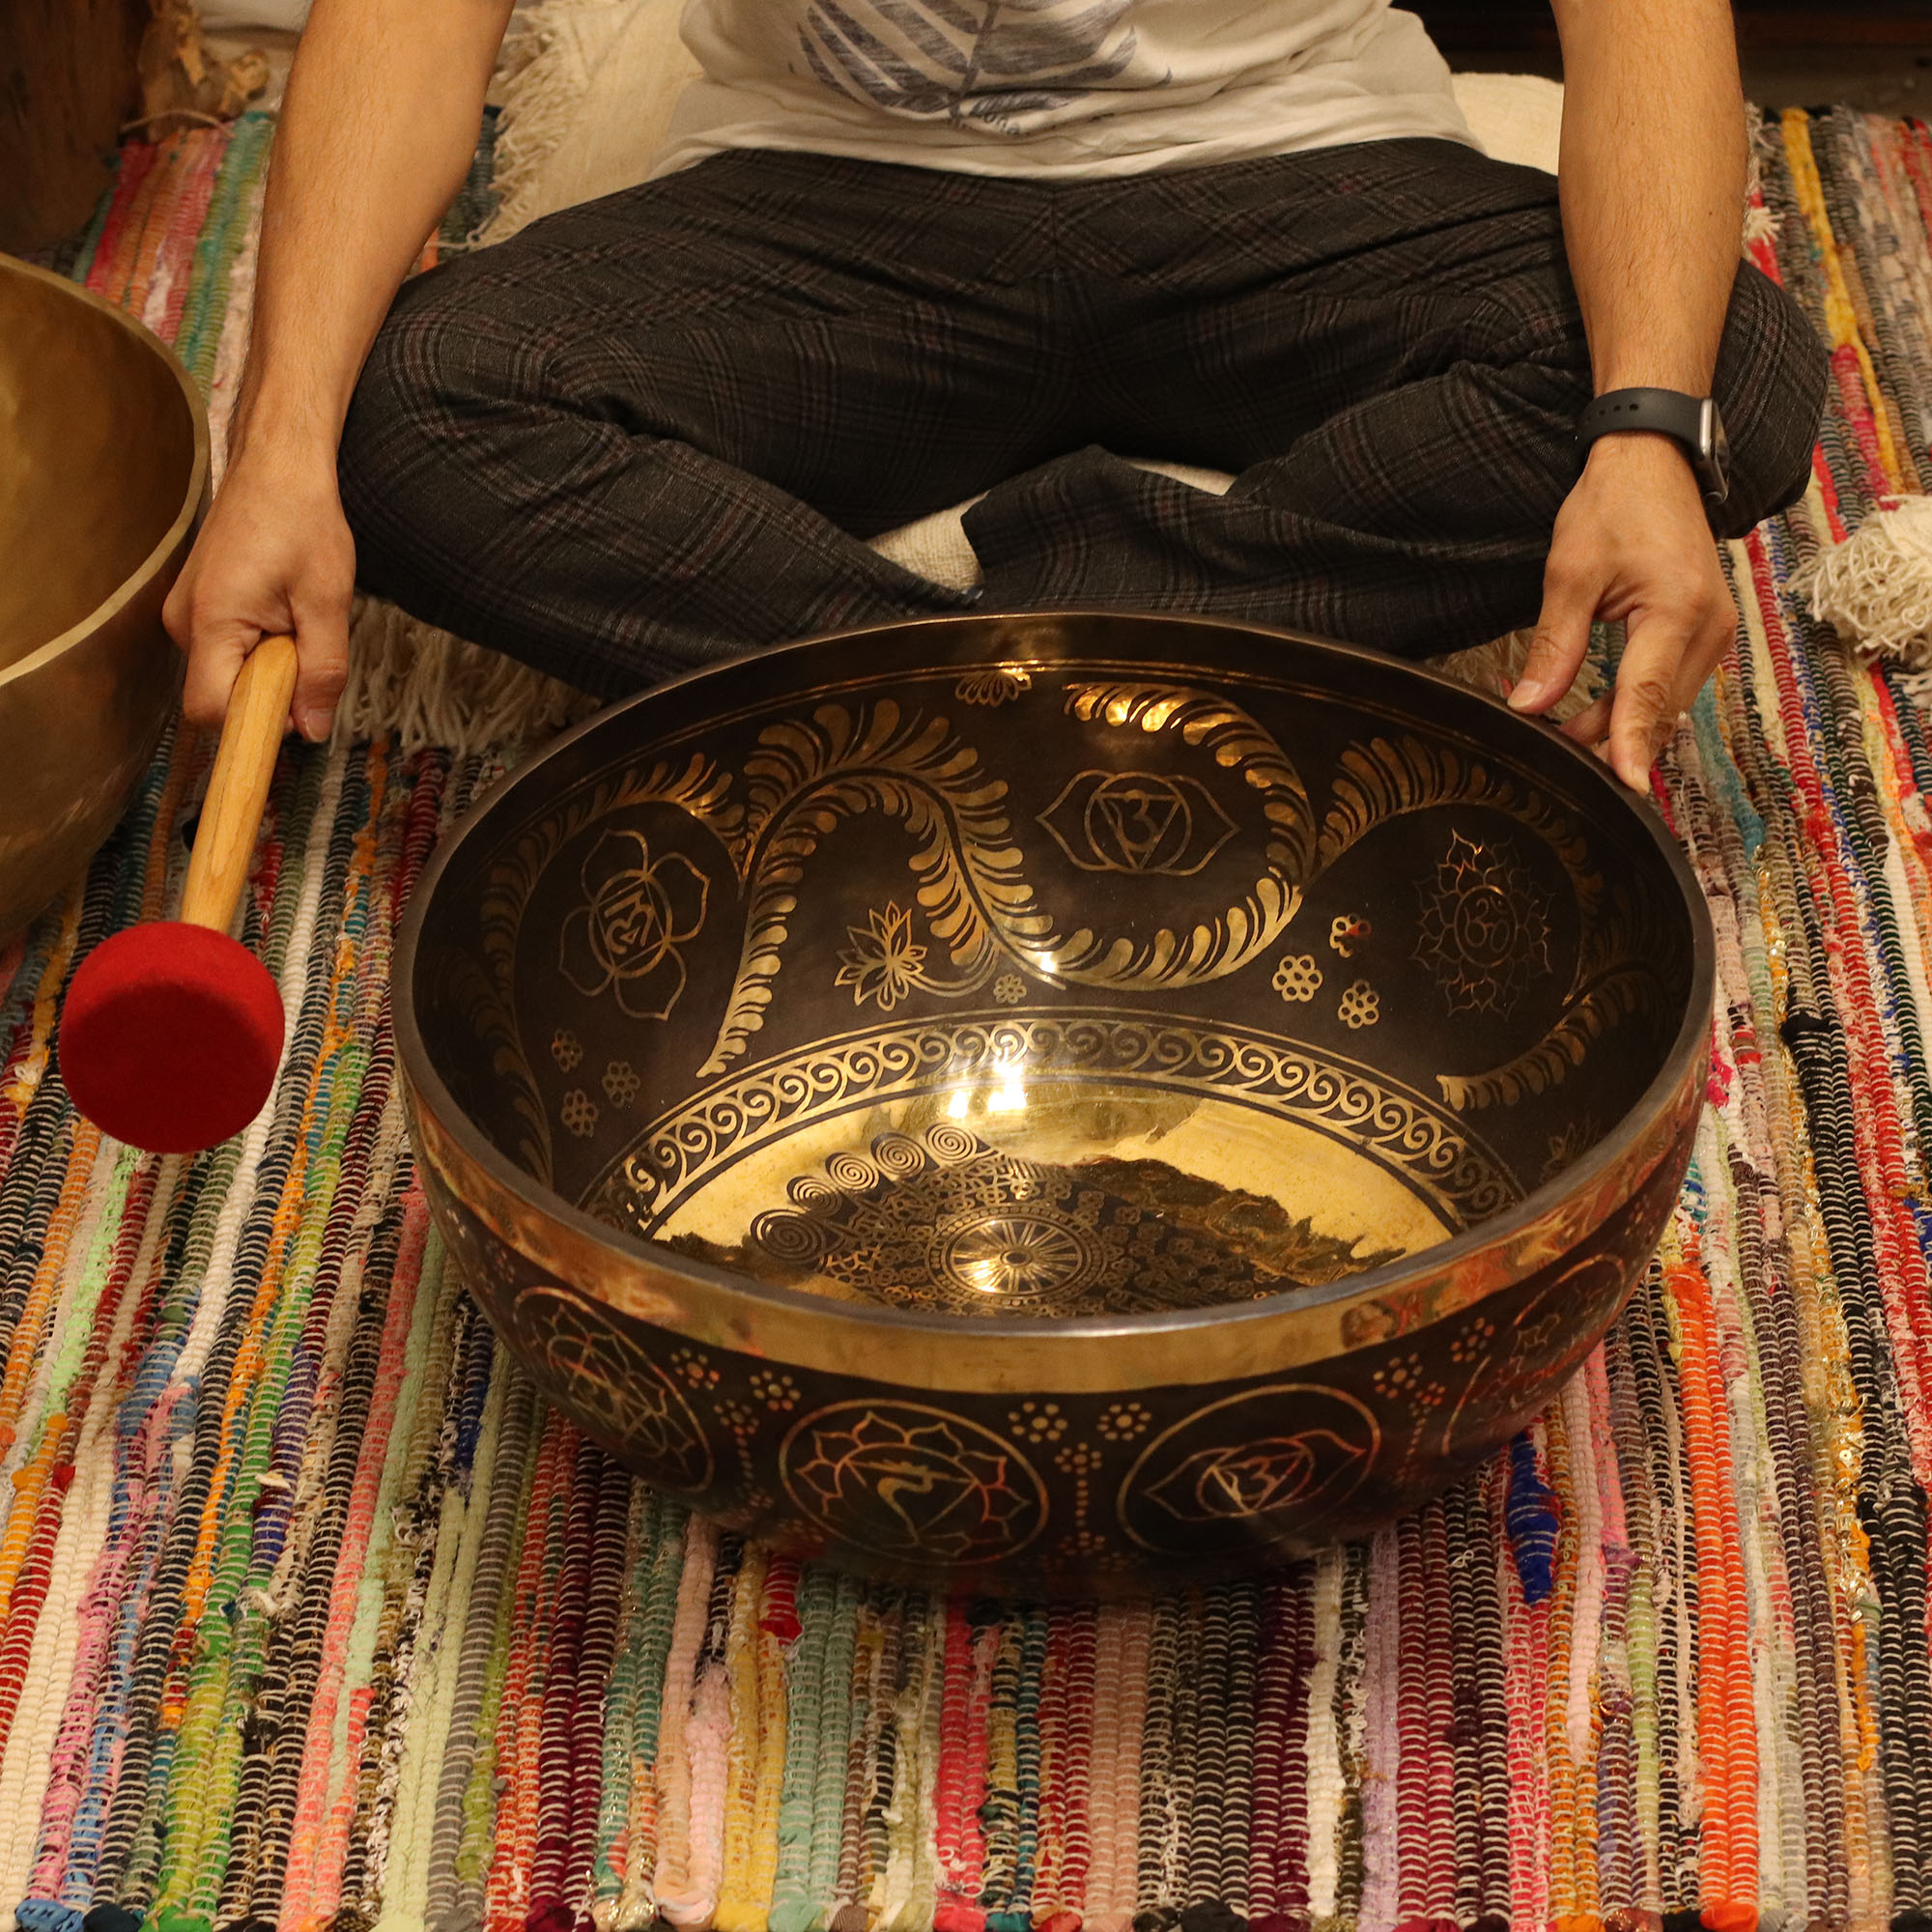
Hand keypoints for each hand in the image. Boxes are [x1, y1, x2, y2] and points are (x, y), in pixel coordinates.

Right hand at [163, 441, 355, 741]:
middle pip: (223, 695)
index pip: (211, 711)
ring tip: (295, 615)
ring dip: (268, 663)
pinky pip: (227, 649)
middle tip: (305, 641)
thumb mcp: (327, 602)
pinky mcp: (195, 605)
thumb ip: (321, 671)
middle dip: (270, 688)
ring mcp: (184, 612)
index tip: (296, 713)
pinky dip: (259, 644)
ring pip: (228, 672)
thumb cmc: (302, 522)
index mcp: (211, 621)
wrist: (278, 466)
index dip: (255, 724)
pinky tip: (281, 608)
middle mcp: (183, 621)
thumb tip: (312, 731)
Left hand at [1506, 434, 1734, 793]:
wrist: (1653, 462)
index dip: (1630, 744)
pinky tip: (1599, 718)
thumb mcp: (1570, 574)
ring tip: (1565, 740)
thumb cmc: (1614, 506)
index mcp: (1676, 609)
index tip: (1622, 785)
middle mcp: (1709, 626)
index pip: (1647, 693)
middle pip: (1658, 709)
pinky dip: (1637, 705)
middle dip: (1611, 741)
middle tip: (1555, 761)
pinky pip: (1672, 685)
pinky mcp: (1707, 631)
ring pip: (1666, 704)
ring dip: (1621, 726)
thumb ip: (1554, 647)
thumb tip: (1530, 705)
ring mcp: (1715, 630)